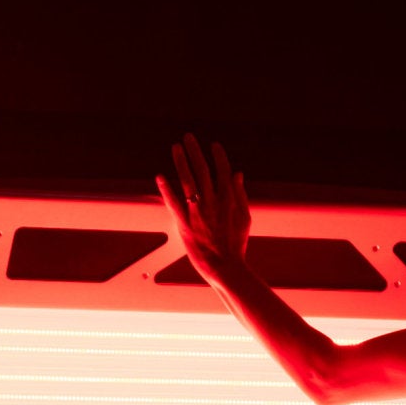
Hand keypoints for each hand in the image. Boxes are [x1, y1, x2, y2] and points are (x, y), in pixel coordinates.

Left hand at [159, 133, 249, 273]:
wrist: (227, 267)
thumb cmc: (236, 245)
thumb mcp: (245, 217)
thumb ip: (240, 194)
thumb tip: (238, 173)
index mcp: (229, 199)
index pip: (223, 170)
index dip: (218, 156)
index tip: (213, 144)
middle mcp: (213, 202)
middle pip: (203, 170)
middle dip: (195, 151)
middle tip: (188, 137)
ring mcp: (198, 213)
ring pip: (188, 181)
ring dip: (181, 162)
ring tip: (176, 148)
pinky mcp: (185, 225)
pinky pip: (174, 203)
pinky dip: (166, 189)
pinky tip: (160, 176)